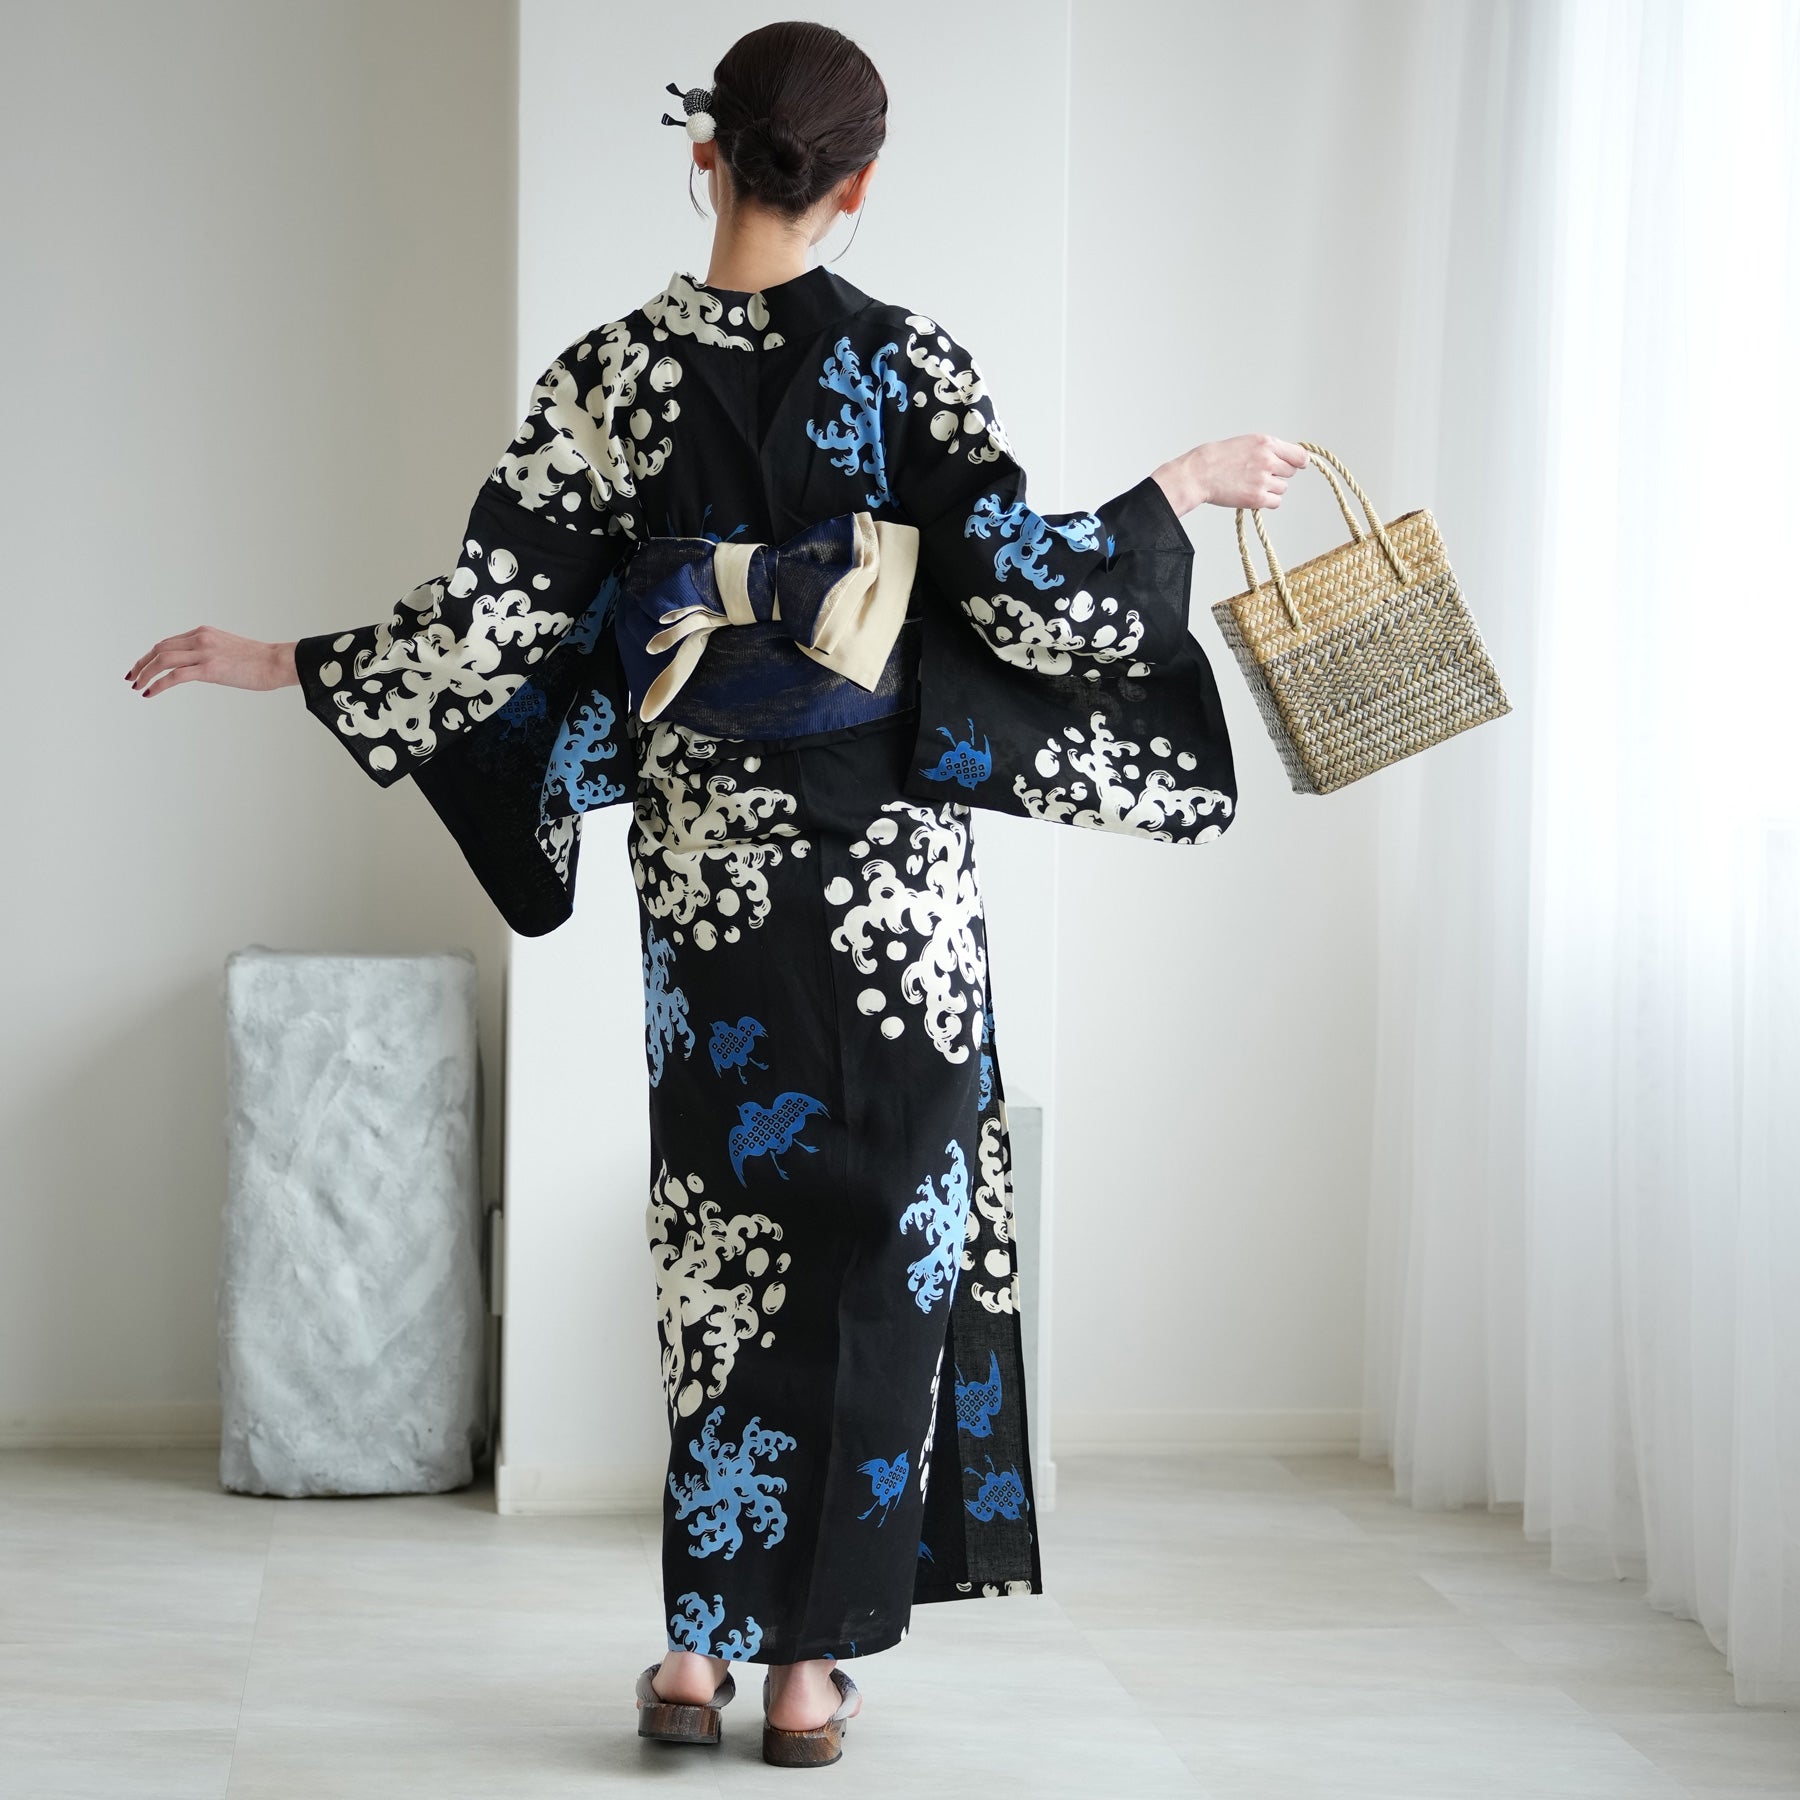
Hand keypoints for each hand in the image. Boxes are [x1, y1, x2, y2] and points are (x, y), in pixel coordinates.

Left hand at [126, 628, 297, 697]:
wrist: (277, 662)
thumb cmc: (260, 661)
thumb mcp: (230, 651)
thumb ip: (211, 655)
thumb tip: (200, 669)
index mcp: (204, 633)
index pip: (168, 642)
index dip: (151, 655)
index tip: (143, 667)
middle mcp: (200, 639)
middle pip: (159, 648)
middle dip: (142, 663)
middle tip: (132, 677)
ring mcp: (204, 653)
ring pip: (162, 659)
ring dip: (145, 673)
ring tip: (137, 686)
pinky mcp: (209, 669)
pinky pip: (174, 676)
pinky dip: (158, 684)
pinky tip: (150, 692)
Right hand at [1152, 434, 1308, 516]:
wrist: (1199, 473)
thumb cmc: (1218, 458)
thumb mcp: (1246, 443)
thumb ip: (1268, 449)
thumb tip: (1289, 459)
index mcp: (1266, 443)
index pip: (1299, 454)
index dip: (1299, 461)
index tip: (1298, 465)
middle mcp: (1268, 460)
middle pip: (1291, 472)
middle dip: (1279, 474)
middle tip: (1260, 475)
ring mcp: (1263, 480)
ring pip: (1283, 488)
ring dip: (1272, 488)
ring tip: (1251, 484)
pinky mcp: (1257, 498)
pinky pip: (1276, 502)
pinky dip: (1267, 501)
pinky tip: (1252, 495)